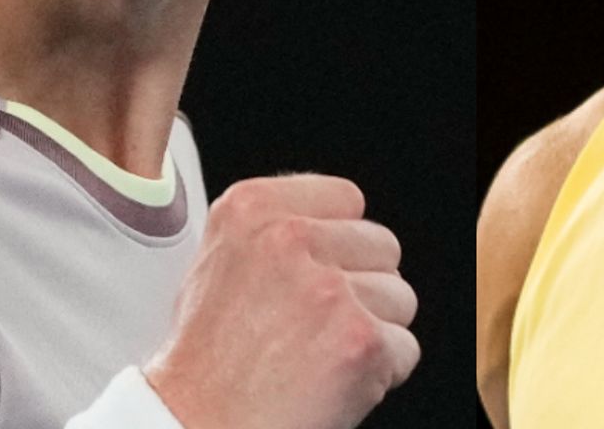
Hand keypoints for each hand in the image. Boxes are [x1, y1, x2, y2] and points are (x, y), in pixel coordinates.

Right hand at [144, 174, 419, 428]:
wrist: (198, 426)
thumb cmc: (204, 363)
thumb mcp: (218, 263)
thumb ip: (275, 231)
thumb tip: (332, 224)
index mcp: (251, 207)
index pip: (347, 198)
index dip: (340, 242)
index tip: (320, 272)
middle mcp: (290, 238)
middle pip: (382, 246)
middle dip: (363, 288)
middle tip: (317, 328)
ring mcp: (328, 289)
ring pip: (400, 297)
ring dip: (372, 332)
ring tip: (319, 357)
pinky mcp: (359, 340)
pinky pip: (405, 348)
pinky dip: (379, 375)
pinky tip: (331, 384)